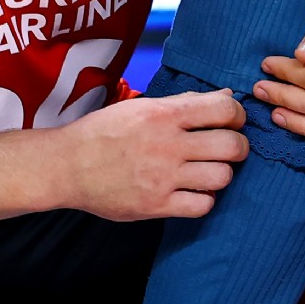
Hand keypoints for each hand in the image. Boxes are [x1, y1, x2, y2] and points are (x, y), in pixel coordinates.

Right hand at [64, 89, 246, 220]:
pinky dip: (204, 199)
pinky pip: (202, 206)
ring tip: (207, 171)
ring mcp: (162, 178)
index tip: (230, 122)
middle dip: (237, 147)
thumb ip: (185, 103)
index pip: (224, 110)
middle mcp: (167, 146)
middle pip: (231, 147)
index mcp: (164, 115)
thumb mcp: (141, 107)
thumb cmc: (104, 132)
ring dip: (221, 173)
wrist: (67, 165)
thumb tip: (227, 98)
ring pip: (222, 177)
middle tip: (227, 149)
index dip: (237, 116)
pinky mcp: (156, 206)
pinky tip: (192, 191)